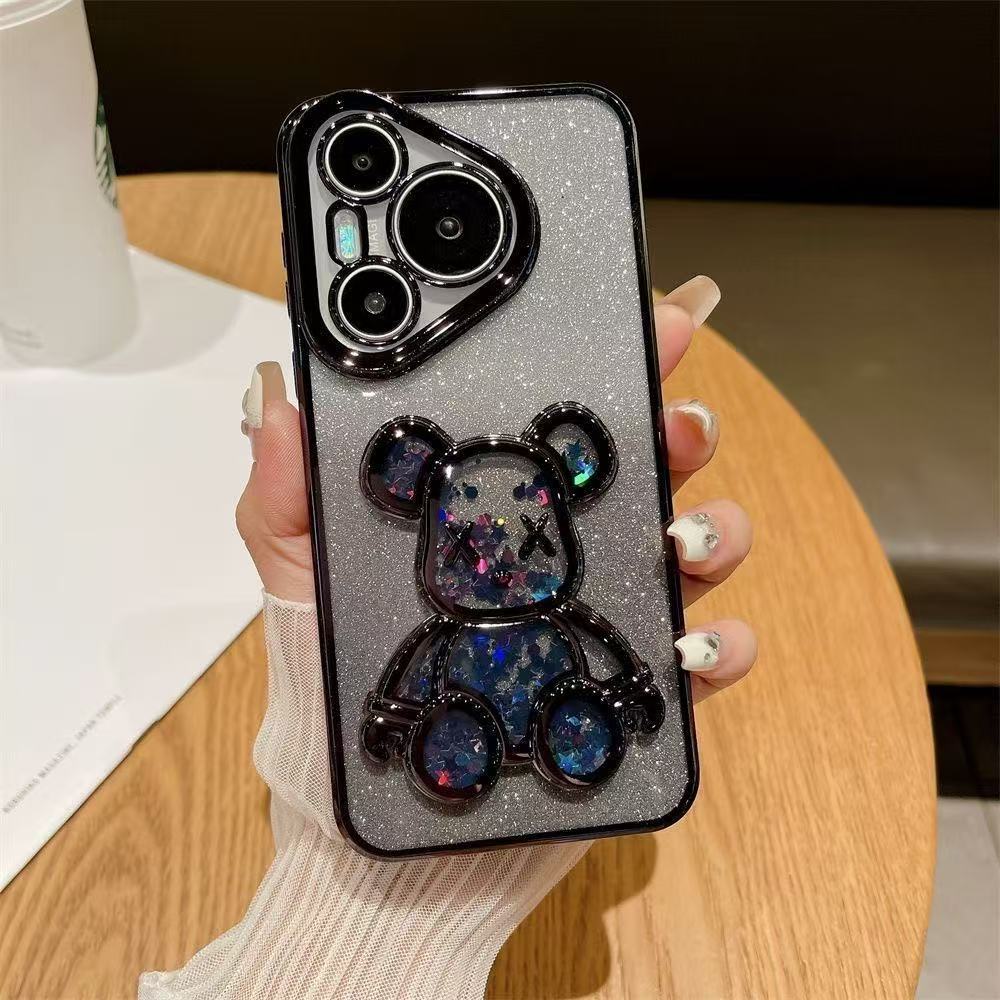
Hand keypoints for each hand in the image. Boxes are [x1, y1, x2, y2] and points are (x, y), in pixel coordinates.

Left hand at [236, 275, 755, 700]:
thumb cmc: (338, 671)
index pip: (565, 418)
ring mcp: (607, 608)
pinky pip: (705, 654)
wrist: (367, 792)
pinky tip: (693, 640)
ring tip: (682, 537)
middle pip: (650, 465)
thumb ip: (286, 492)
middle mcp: (565, 543)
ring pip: (695, 544)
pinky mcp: (633, 683)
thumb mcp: (299, 570)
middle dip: (681, 426)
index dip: (613, 364)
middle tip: (676, 421)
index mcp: (499, 501)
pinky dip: (724, 640)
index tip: (646, 323)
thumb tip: (276, 396)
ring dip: (714, 527)